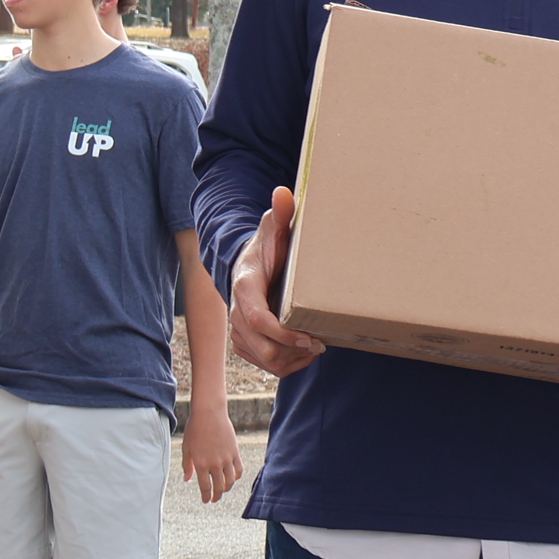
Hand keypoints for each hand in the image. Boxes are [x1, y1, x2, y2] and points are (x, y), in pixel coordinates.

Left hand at [181, 403, 244, 500]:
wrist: (209, 413)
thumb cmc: (195, 429)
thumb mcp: (186, 448)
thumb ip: (187, 466)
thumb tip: (187, 480)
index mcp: (200, 464)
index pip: (205, 487)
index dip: (206, 496)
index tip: (206, 500)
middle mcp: (214, 464)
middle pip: (219, 487)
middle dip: (217, 496)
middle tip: (214, 499)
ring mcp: (226, 458)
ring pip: (230, 481)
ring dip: (227, 488)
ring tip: (223, 489)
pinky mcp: (235, 452)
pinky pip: (239, 469)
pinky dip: (237, 476)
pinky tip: (233, 477)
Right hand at [230, 187, 324, 377]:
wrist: (248, 267)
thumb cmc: (267, 249)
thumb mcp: (273, 229)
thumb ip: (279, 214)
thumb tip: (283, 192)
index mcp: (245, 286)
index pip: (257, 318)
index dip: (283, 333)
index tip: (308, 337)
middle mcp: (238, 312)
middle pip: (262, 347)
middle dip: (292, 350)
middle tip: (320, 343)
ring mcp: (240, 330)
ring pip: (265, 361)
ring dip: (292, 359)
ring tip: (315, 347)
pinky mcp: (246, 343)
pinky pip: (266, 365)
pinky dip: (287, 365)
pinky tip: (305, 355)